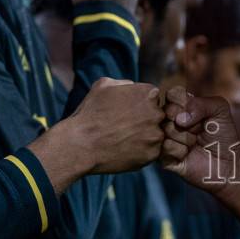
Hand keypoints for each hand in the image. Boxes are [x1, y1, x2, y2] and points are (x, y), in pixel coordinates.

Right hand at [33, 78, 164, 189]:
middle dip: (145, 120)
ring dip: (145, 137)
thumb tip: (133, 87)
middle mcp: (156, 113)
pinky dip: (141, 151)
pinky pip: (151, 151)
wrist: (81, 145)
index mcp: (148, 93)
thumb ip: (124, 83)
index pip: (154, 97)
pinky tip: (124, 150)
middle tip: (126, 127)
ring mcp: (156, 136)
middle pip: (158, 115)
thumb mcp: (104, 85)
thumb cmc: (90, 113)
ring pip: (156, 135)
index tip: (127, 111)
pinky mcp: (152, 155)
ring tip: (123, 139)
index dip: (140, 104)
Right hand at [159, 86, 239, 192]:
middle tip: (198, 131)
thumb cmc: (223, 136)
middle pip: (168, 110)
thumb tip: (180, 118)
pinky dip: (181, 151)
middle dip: (190, 123)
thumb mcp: (219, 110)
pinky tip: (187, 155)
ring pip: (167, 129)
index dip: (186, 103)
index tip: (198, 114)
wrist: (226, 164)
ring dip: (187, 138)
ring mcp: (163, 137)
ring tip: (194, 144)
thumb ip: (201, 103)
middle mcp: (169, 120)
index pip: (172, 94)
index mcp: (180, 105)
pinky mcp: (161, 156)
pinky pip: (166, 147)